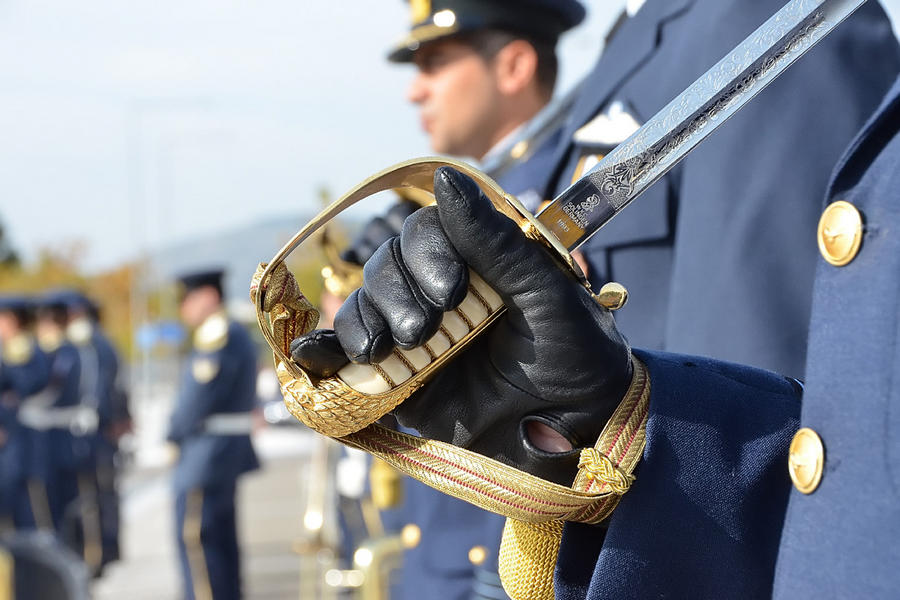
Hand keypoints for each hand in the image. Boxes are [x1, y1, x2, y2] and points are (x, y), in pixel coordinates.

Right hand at [293, 168, 631, 484]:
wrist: (582, 433)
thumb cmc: (575, 354)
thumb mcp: (544, 292)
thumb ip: (494, 241)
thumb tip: (445, 177)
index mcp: (476, 263)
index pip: (425, 232)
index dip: (426, 254)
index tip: (452, 291)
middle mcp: (441, 295)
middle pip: (387, 267)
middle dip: (398, 295)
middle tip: (426, 331)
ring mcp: (418, 339)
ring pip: (364, 308)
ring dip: (365, 322)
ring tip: (388, 350)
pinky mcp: (401, 384)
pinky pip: (350, 362)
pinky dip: (326, 354)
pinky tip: (313, 355)